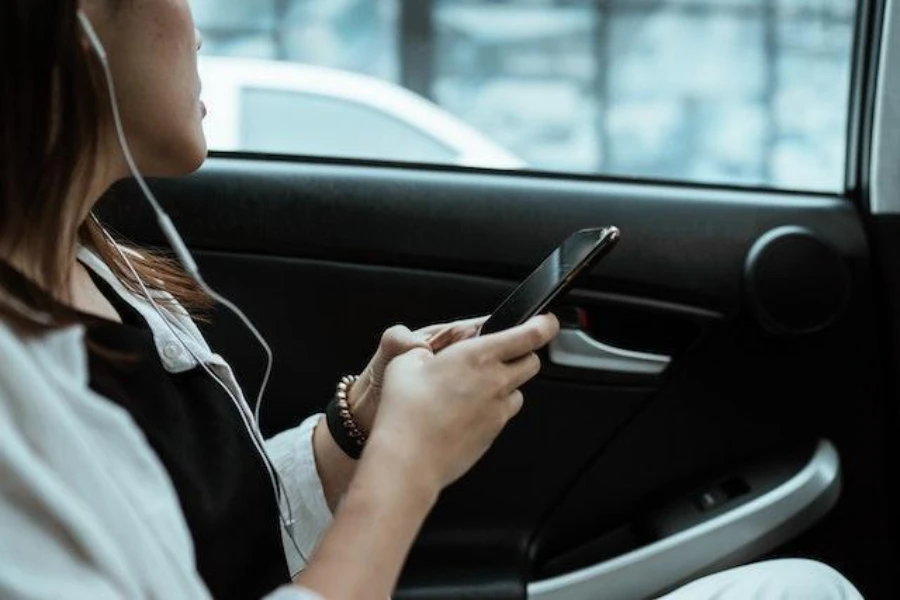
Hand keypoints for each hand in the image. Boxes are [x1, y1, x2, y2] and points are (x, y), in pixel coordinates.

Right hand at [365, 314, 559, 492]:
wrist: (409, 460)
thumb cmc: (405, 412)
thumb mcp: (404, 363)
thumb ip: (422, 350)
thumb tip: (426, 352)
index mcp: (478, 355)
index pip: (530, 335)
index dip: (544, 324)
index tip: (545, 321)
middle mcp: (495, 382)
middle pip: (532, 362)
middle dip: (521, 355)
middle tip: (499, 356)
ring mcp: (497, 410)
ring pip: (518, 391)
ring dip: (505, 385)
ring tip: (474, 388)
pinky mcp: (493, 434)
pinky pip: (502, 414)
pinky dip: (492, 409)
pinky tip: (465, 413)